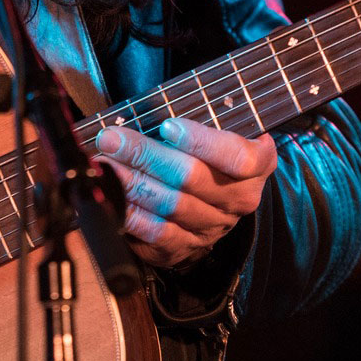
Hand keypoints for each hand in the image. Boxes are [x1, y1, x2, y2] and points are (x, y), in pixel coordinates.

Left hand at [93, 116, 276, 269]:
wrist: (216, 198)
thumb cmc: (210, 150)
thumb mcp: (217, 128)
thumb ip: (194, 118)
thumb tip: (144, 112)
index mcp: (257, 164)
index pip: (236, 156)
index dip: (201, 141)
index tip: (167, 125)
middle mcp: (239, 200)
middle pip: (191, 178)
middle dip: (145, 155)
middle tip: (111, 139)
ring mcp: (213, 227)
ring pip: (169, 205)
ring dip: (130, 183)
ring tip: (103, 164)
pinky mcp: (187, 248)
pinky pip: (156, 234)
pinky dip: (130, 214)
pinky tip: (110, 197)